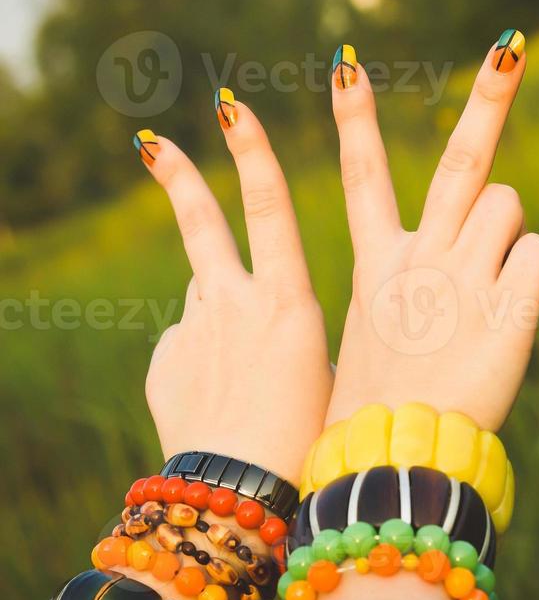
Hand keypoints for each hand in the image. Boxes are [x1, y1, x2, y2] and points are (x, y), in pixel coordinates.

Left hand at [136, 92, 331, 485]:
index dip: (253, 153)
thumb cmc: (307, 436)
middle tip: (152, 143)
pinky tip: (217, 398)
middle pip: (202, 225)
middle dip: (179, 177)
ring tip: (243, 367)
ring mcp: (193, 330)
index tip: (232, 108)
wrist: (243, 491)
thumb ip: (290, 331)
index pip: (269, 208)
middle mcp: (234, 303)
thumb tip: (265, 319)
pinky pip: (186, 342)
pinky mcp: (165, 360)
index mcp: (288, 301)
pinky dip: (201, 358)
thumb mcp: (324, 372)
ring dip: (220, 309)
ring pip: (204, 293)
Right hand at [327, 35, 538, 429]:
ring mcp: (465, 282)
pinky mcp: (508, 310)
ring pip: (508, 205)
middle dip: (488, 100)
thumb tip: (433, 251)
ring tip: (484, 286)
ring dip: (505, 233)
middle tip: (511, 48)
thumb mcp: (371, 330)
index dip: (357, 120)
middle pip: (462, 163)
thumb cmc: (377, 400)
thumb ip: (398, 281)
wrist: (397, 456)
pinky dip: (531, 271)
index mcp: (377, 265)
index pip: (366, 178)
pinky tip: (507, 311)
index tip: (347, 64)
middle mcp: (421, 260)